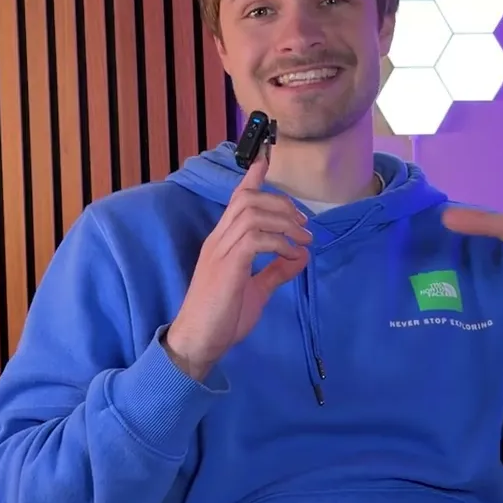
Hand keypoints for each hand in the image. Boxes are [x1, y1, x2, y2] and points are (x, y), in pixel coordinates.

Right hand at [165, 153, 312, 379]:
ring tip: (304, 240)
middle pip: (249, 199)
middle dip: (281, 204)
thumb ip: (276, 271)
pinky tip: (292, 256)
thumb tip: (301, 256)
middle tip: (305, 225)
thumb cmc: (222, 319)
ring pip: (253, 213)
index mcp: (223, 242)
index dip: (253, 177)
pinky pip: (256, 238)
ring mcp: (221, 250)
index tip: (266, 159)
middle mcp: (219, 239)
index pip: (237, 199)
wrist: (198, 343)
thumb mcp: (257, 291)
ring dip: (285, 222)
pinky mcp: (227, 265)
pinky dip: (280, 243)